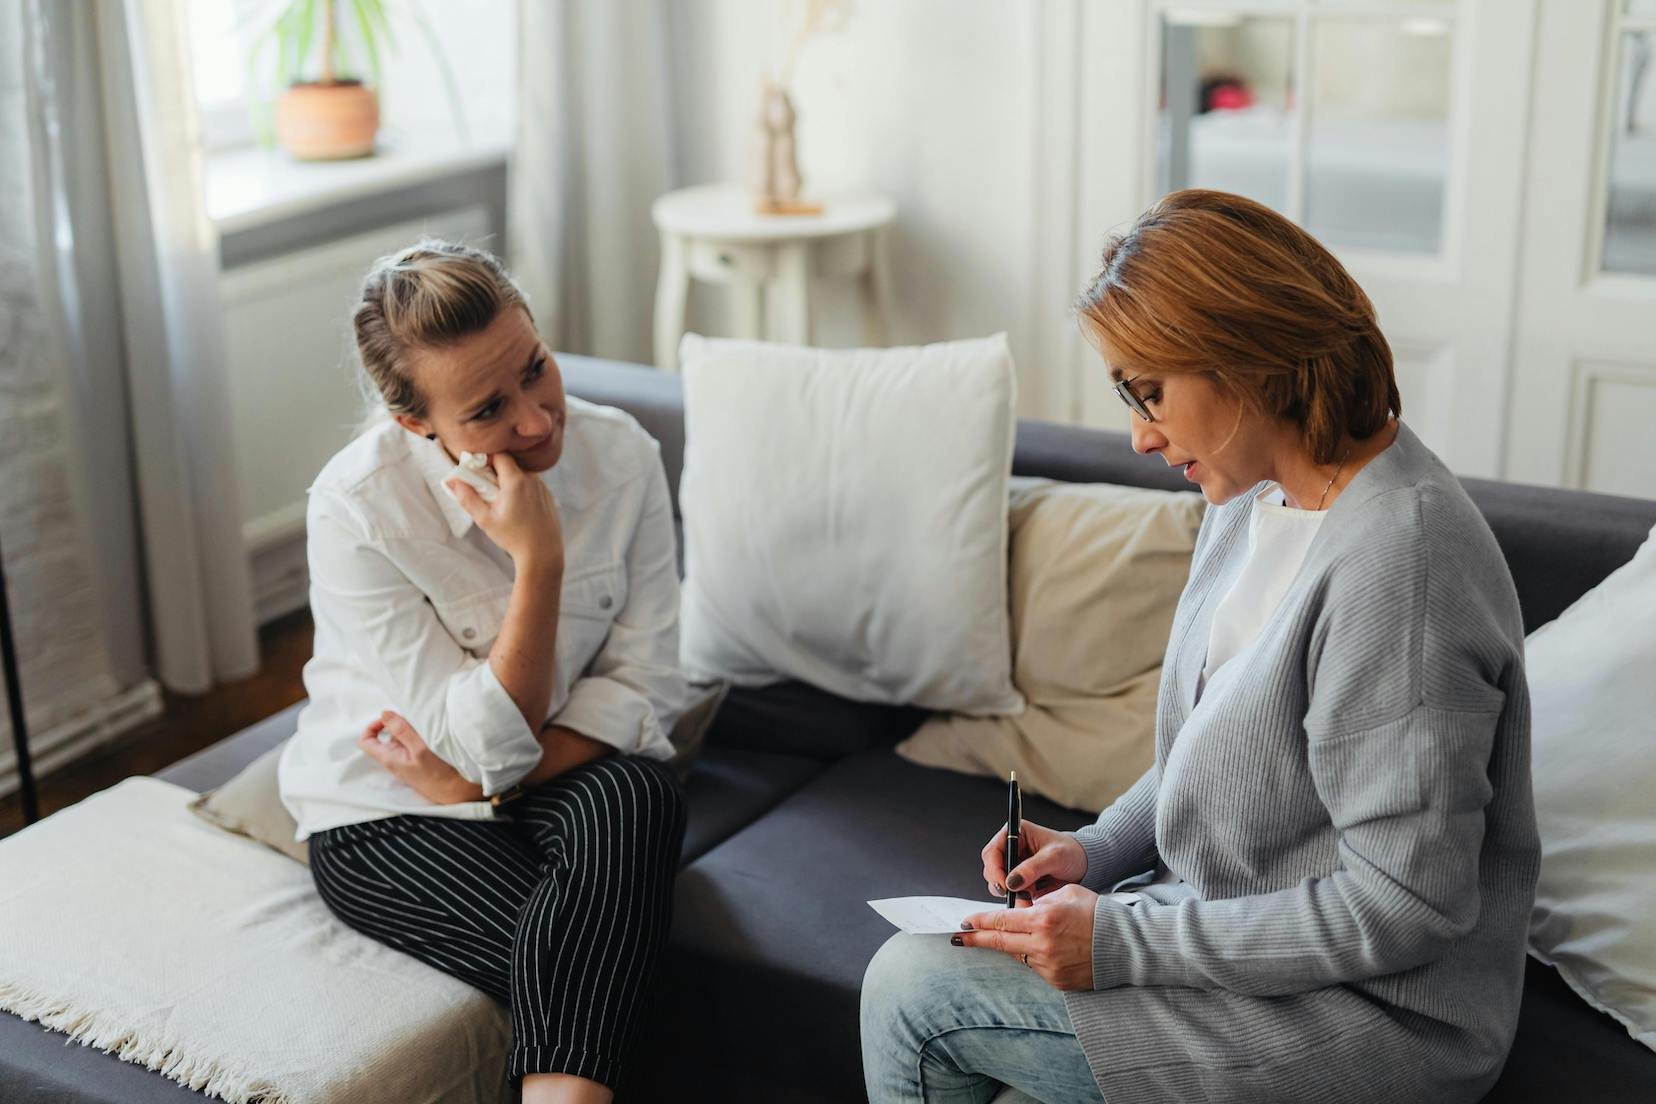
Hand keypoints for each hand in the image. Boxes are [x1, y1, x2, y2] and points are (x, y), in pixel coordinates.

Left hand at [359, 710, 482, 804]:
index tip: (389, 719)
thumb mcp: (420, 748)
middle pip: (384, 737)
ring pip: (398, 740)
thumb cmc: (438, 773)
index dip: (372, 726)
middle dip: (396, 725)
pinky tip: (428, 736)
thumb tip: (385, 714)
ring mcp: (404, 762)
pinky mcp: (414, 762)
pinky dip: (415, 736)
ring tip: (422, 728)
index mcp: (389, 758)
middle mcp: (393, 760)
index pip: (365, 741)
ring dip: (407, 730)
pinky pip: (408, 745)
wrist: (454, 791)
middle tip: (412, 721)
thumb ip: (401, 730)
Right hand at [445, 452, 563, 569]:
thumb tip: (451, 481)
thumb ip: (467, 498)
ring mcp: (542, 486)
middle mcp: (532, 479)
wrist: (543, 553)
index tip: (477, 471)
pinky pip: (531, 484)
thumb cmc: (513, 538)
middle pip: (509, 463)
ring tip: (500, 499)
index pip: (499, 455)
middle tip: (485, 488)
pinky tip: (516, 506)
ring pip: (521, 473)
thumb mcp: (485, 520)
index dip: (486, 459)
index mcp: (516, 480)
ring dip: (508, 480)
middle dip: (495, 471)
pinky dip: (520, 488)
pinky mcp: (547, 495)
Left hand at [956, 884, 1099, 989]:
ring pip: (1019, 954)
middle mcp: (1042, 944)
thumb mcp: (1066, 893)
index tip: (964, 922)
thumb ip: (1039, 900)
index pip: (1001, 920)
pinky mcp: (1056, 981)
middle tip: (959, 939)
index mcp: (1043, 918)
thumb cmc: (1097, 914)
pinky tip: (1049, 949)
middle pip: (999, 943)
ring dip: (1016, 946)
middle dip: (976, 939)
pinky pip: (1036, 966)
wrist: (1126, 945)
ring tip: (1029, 936)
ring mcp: (1048, 966)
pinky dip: (1036, 956)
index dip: (979, 922)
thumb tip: (1019, 907)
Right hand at [981, 819, 1087, 903]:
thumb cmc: (1072, 853)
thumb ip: (1032, 868)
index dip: (994, 869)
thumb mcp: (1054, 857)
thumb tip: (1012, 881)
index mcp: (1016, 834)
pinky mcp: (1020, 881)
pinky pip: (1011, 894)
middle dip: (1001, 884)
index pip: (992, 851)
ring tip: (1030, 895)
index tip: (1004, 886)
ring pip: (999, 884)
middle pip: (991, 869)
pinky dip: (1018, 900)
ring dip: (1011, 894)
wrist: (1085, 866)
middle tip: (1016, 894)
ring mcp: (1014, 866)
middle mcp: (1012, 849)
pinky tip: (1032, 899)